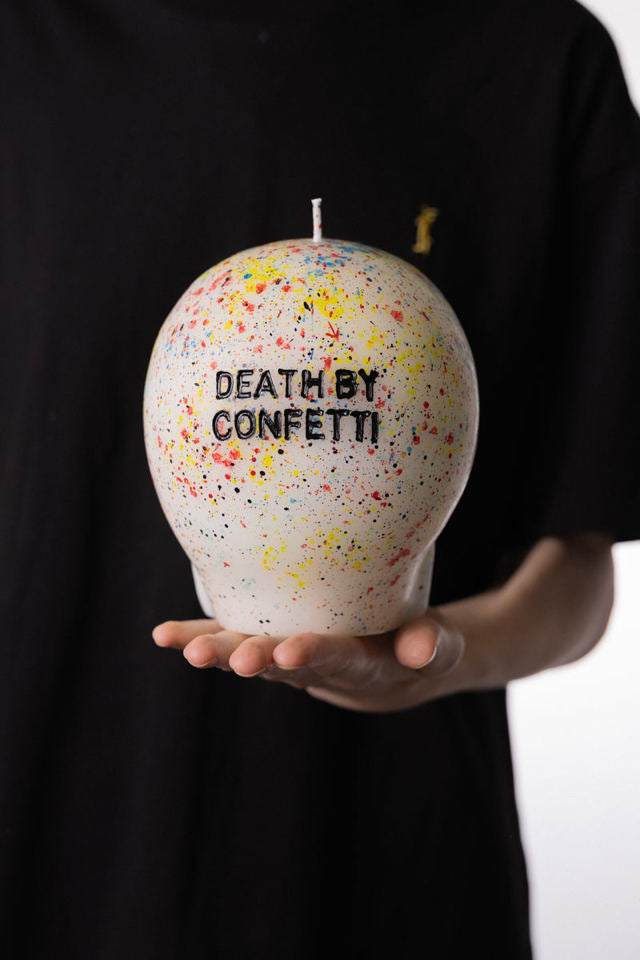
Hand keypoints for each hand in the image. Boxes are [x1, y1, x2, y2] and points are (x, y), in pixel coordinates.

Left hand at [152, 614, 465, 712]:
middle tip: (232, 660)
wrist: (389, 667)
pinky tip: (163, 635)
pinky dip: (199, 636)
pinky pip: (232, 639)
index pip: (336, 659)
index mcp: (360, 664)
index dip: (315, 655)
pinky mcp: (268, 641)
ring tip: (184, 648)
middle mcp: (316, 667)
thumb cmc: (417, 648)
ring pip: (249, 655)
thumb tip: (421, 647)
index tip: (291, 652)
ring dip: (217, 651)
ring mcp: (287, 656)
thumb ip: (432, 645)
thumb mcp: (438, 647)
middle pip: (282, 666)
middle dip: (256, 660)